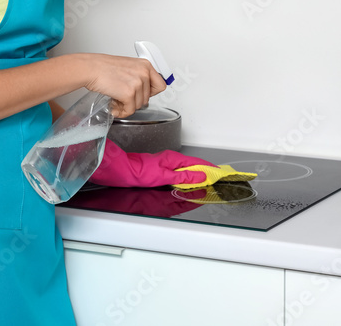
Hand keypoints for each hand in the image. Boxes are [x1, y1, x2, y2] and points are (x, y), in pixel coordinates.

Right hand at [80, 54, 167, 117]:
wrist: (90, 68)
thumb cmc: (104, 67)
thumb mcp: (129, 66)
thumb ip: (139, 76)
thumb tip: (144, 91)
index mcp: (146, 65)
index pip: (161, 85)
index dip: (151, 93)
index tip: (142, 94)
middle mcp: (144, 73)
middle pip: (148, 98)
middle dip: (134, 100)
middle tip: (122, 96)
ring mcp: (137, 84)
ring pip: (139, 105)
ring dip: (126, 106)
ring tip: (115, 98)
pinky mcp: (129, 94)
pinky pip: (129, 110)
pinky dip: (121, 112)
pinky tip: (113, 105)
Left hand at [90, 140, 217, 187]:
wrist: (122, 171)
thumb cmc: (139, 172)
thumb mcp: (164, 176)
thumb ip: (183, 177)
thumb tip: (200, 176)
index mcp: (173, 159)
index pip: (197, 163)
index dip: (209, 168)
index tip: (219, 173)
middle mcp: (171, 160)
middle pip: (193, 165)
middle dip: (206, 170)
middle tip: (217, 177)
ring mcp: (166, 164)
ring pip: (187, 168)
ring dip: (198, 173)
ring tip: (207, 179)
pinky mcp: (161, 169)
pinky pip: (180, 171)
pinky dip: (188, 175)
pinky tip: (190, 180)